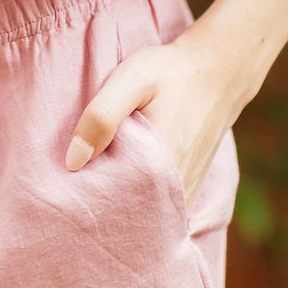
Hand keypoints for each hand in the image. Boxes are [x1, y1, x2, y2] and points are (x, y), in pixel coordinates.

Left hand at [63, 25, 243, 204]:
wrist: (218, 72)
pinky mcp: (189, 187)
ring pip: (146, 214)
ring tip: (98, 186)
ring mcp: (186, 193)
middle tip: (78, 191)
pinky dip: (142, 200)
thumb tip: (73, 161)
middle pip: (129, 214)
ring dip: (122, 205)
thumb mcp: (131, 81)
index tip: (69, 191)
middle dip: (103, 208)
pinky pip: (161, 208)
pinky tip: (124, 181)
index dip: (88, 200)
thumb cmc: (169, 73)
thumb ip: (102, 116)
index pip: (113, 206)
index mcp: (159, 168)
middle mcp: (177, 190)